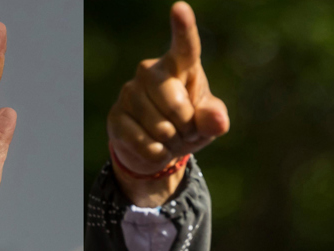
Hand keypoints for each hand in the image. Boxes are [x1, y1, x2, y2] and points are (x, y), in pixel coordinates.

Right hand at [107, 2, 227, 205]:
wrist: (158, 148)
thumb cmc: (188, 125)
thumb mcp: (207, 123)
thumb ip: (214, 118)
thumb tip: (217, 121)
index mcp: (179, 65)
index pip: (184, 45)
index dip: (183, 27)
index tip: (180, 9)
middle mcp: (150, 71)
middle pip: (176, 104)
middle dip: (187, 126)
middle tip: (185, 130)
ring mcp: (129, 92)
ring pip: (160, 128)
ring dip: (172, 142)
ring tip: (169, 138)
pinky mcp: (116, 116)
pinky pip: (144, 143)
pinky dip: (157, 154)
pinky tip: (156, 149)